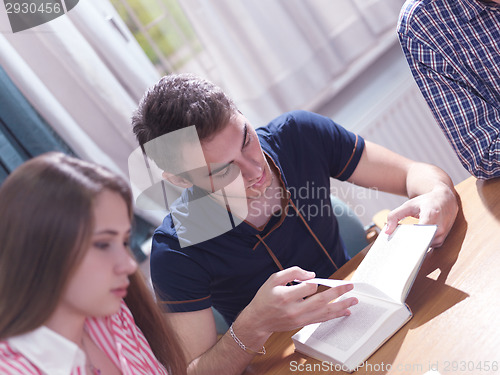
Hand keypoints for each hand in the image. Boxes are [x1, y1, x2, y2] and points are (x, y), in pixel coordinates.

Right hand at [240, 266, 357, 336]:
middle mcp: (294, 310)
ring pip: (324, 313)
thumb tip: (312, 275)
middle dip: (337, 293)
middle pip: (321, 301)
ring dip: (341, 306)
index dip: (313, 282)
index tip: (313, 279)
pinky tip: (345, 312)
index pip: (307, 288)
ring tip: (354, 301)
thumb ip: (292, 273)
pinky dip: (335, 315)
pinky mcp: (303, 324)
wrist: (259, 320)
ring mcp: (300, 319)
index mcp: (285, 297)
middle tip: (350, 287)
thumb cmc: (266, 297)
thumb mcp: (274, 279)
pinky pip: (322, 319)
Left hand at [385, 184, 457, 246]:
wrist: (446, 200)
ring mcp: (441, 235)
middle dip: (407, 245)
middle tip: (393, 249)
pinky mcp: (441, 240)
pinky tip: (409, 244)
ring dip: (412, 246)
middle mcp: (439, 227)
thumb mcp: (408, 205)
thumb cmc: (426, 202)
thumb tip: (387, 231)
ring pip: (423, 246)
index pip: (419, 232)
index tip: (396, 244)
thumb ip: (395, 216)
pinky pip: (427, 246)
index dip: (408, 239)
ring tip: (400, 246)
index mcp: (431, 215)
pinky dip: (418, 245)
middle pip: (420, 242)